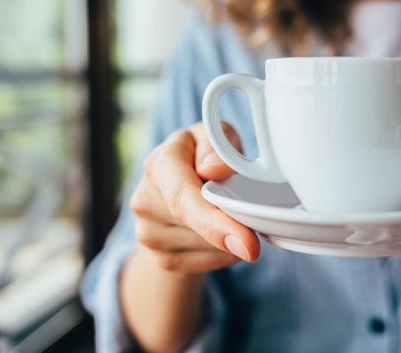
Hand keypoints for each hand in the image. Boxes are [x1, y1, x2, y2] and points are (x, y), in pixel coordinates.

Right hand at [129, 121, 259, 273]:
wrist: (181, 185)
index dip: (215, 223)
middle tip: (256, 213)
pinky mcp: (161, 257)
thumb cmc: (205, 155)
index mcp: (159, 164)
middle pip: (200, 227)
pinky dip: (225, 253)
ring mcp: (148, 233)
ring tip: (229, 212)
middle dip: (235, 225)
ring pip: (208, 248)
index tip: (248, 243)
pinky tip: (224, 232)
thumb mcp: (216, 136)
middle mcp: (145, 200)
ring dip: (231, 237)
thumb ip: (217, 147)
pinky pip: (207, 263)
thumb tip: (215, 169)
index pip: (182, 199)